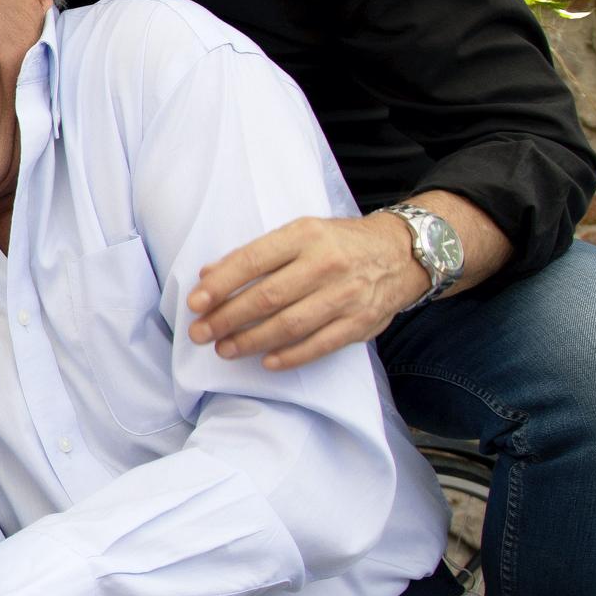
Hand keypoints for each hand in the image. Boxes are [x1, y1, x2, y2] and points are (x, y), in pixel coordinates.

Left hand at [186, 213, 427, 369]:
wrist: (400, 254)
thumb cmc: (337, 243)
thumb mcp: (299, 233)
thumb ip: (256, 254)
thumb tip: (208, 274)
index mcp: (305, 235)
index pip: (253, 260)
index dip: (221, 284)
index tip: (195, 303)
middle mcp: (326, 264)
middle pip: (267, 297)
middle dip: (228, 318)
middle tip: (200, 332)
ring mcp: (346, 296)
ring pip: (290, 325)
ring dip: (251, 341)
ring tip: (224, 349)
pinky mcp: (360, 324)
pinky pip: (319, 345)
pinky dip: (290, 357)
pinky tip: (265, 362)